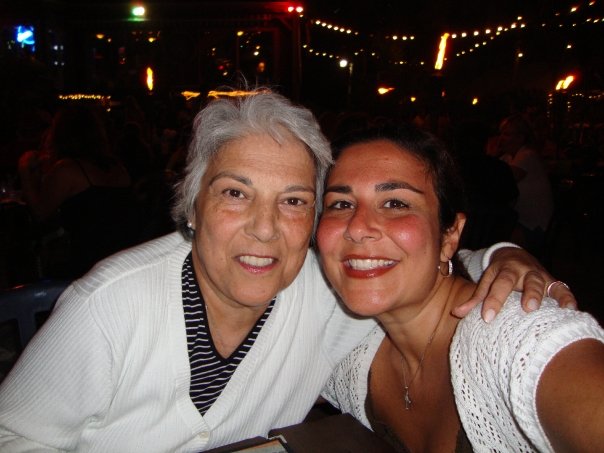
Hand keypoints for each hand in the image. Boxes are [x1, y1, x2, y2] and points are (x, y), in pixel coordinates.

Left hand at [453, 246, 576, 321]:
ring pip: (545, 283)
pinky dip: (567, 297)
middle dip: (528, 293)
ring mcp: (540, 275)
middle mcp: (523, 271)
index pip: (499, 284)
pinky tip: (569, 310)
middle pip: (526, 281)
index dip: (494, 300)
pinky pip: (562, 289)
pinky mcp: (553, 281)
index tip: (487, 317)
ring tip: (546, 309)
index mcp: (504, 270)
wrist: (516, 255)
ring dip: (546, 296)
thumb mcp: (486, 281)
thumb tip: (456, 313)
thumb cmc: (499, 274)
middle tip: (527, 308)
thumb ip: (474, 299)